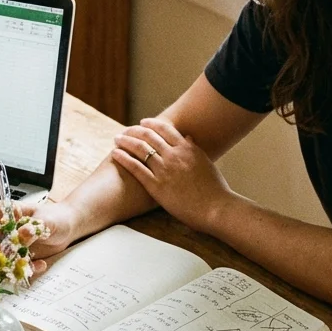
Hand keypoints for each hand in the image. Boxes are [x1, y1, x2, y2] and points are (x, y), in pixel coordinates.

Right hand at [0, 199, 72, 260]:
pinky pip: (17, 267)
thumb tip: (21, 235)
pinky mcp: (19, 258)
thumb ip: (32, 228)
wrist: (67, 227)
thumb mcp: (45, 221)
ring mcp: (11, 245)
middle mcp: (4, 229)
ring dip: (11, 265)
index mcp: (6, 212)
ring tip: (29, 265)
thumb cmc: (55, 217)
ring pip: (2, 258)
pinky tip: (41, 264)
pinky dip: (27, 269)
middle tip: (3, 261)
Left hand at [110, 117, 233, 232]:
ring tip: (117, 139)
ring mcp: (164, 170)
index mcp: (187, 148)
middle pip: (149, 136)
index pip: (165, 129)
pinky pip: (135, 167)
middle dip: (134, 131)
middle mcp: (174, 155)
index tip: (142, 123)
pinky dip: (123, 158)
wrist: (216, 208)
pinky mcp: (156, 185)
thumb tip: (187, 138)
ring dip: (125, 141)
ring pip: (139, 149)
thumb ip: (194, 150)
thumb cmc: (214, 189)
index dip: (151, 124)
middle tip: (125, 131)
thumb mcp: (206, 163)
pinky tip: (115, 154)